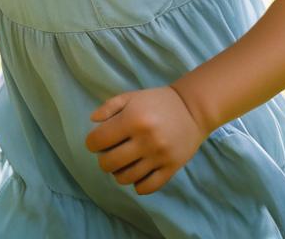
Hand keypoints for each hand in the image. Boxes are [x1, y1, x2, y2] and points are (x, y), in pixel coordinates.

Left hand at [84, 86, 206, 195]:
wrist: (192, 109)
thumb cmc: (157, 101)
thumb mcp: (132, 97)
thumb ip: (109, 107)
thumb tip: (92, 121)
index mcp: (133, 119)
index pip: (98, 141)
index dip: (92, 142)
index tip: (96, 141)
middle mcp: (145, 140)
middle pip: (109, 163)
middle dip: (103, 160)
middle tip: (109, 153)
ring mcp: (159, 157)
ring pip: (125, 178)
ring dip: (118, 173)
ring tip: (123, 162)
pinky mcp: (171, 169)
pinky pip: (146, 188)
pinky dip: (137, 184)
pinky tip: (138, 172)